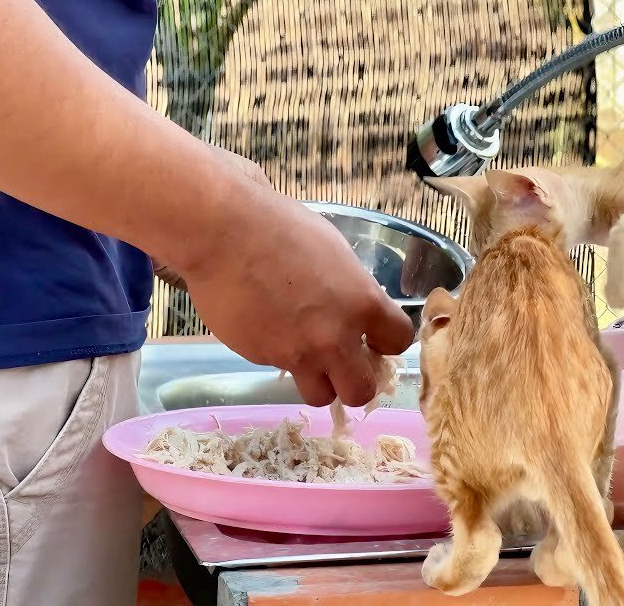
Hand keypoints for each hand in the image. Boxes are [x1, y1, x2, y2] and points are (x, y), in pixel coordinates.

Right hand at [162, 146, 414, 406]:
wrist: (224, 232)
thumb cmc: (282, 227)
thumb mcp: (336, 253)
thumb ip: (352, 291)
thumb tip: (356, 310)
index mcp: (363, 304)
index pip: (399, 343)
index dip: (388, 343)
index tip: (376, 339)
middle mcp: (335, 338)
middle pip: (361, 391)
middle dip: (355, 381)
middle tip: (343, 363)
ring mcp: (296, 354)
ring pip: (319, 396)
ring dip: (318, 381)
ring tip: (306, 354)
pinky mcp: (261, 358)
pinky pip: (281, 370)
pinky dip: (280, 357)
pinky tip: (268, 327)